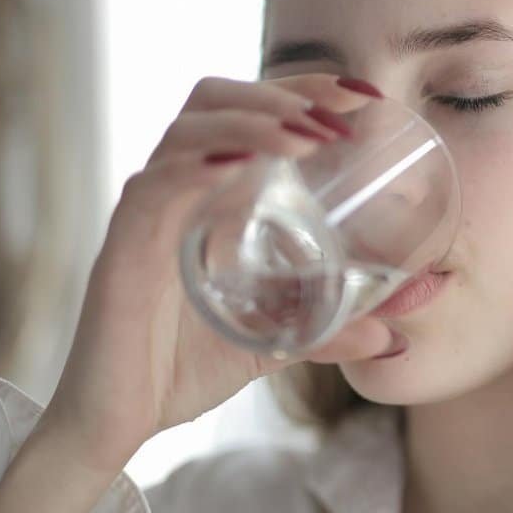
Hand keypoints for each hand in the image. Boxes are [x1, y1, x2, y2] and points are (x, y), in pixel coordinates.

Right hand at [42, 74, 391, 468]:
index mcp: (212, 196)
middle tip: (340, 110)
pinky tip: (239, 168)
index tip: (362, 95)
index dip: (302, 91)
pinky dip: (197, 167)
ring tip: (306, 137)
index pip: (251, 113)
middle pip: (218, 99)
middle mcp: (178, 189)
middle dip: (282, 93)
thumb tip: (392, 337)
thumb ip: (329, 333)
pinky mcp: (124, 245)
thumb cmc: (184, 368)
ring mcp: (149, 211)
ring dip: (252, 122)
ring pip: (189, 130)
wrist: (119, 421)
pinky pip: (155, 187)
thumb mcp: (275, 344)